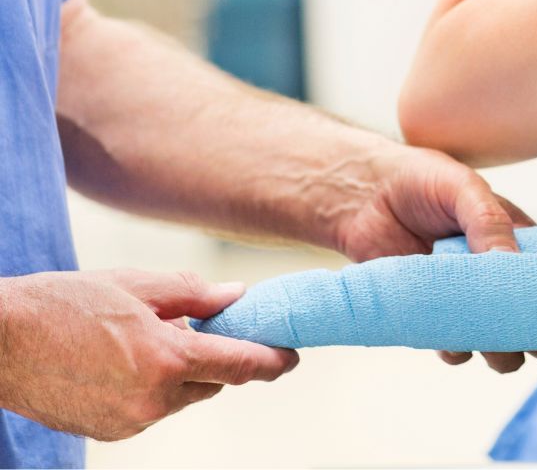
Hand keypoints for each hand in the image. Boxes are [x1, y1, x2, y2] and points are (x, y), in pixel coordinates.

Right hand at [0, 269, 297, 440]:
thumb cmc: (64, 305)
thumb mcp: (137, 285)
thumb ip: (194, 295)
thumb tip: (236, 297)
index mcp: (167, 360)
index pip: (240, 365)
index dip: (272, 361)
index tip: (291, 357)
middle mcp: (153, 399)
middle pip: (211, 382)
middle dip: (214, 357)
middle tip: (197, 326)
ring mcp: (129, 422)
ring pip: (180, 397)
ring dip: (179, 372)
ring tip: (140, 337)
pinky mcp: (109, 433)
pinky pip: (149, 409)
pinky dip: (150, 387)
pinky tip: (121, 360)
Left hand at [333, 144, 536, 371]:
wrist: (363, 195)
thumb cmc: (421, 180)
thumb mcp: (462, 189)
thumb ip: (489, 221)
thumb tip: (511, 263)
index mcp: (520, 241)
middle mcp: (500, 275)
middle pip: (534, 320)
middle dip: (534, 335)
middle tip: (521, 332)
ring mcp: (469, 299)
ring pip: (501, 344)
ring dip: (499, 352)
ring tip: (485, 339)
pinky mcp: (435, 316)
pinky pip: (457, 349)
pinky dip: (456, 351)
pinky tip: (447, 336)